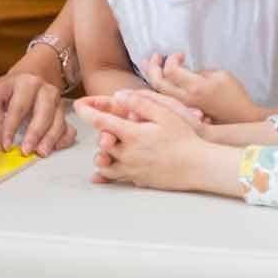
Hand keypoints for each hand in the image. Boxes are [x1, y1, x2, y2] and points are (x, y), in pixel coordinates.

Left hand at [0, 70, 75, 157]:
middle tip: (25, 151)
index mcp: (22, 82)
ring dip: (50, 138)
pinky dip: (64, 138)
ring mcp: (55, 100)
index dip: (11, 128)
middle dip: (34, 133)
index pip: (18, 106)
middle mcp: (43, 89)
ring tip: (40, 152)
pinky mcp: (62, 111)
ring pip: (57, 120)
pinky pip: (69, 126)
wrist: (27, 78)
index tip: (5, 145)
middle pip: (43, 112)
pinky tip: (56, 147)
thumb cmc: (6, 92)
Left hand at [74, 91, 203, 189]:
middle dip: (99, 134)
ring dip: (101, 155)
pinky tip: (99, 175)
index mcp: (133, 135)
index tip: (78, 105)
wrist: (200, 167)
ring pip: (105, 165)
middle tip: (102, 126)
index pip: (102, 122)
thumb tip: (118, 96)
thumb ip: (140, 103)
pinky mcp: (139, 180)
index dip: (87, 111)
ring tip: (103, 148)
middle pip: (102, 144)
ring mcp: (133, 170)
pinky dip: (106, 175)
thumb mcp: (165, 114)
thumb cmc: (185, 139)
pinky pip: (117, 179)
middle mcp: (129, 155)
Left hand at [143, 53, 261, 124]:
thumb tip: (185, 70)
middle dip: (152, 66)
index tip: (180, 55)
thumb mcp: (220, 75)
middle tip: (155, 56)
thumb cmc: (234, 93)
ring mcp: (183, 106)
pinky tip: (155, 77)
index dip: (171, 59)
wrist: (241, 117)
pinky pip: (165, 98)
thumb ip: (199, 72)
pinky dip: (156, 86)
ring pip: (158, 91)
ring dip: (151, 75)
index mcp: (196, 87)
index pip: (171, 70)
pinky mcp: (184, 110)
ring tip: (146, 63)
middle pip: (158, 82)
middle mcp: (186, 98)